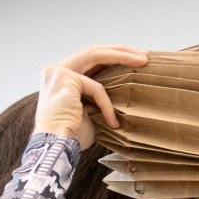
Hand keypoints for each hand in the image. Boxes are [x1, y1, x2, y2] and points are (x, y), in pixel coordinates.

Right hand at [33, 45, 147, 148]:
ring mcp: (58, 71)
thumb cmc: (72, 136)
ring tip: (143, 60)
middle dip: (120, 50)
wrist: (55, 148)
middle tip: (144, 55)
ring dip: (122, 56)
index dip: (111, 57)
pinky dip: (106, 104)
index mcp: (59, 77)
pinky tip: (112, 121)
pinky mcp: (64, 78)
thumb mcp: (88, 109)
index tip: (134, 59)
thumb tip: (121, 88)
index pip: (89, 59)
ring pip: (95, 55)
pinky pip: (96, 87)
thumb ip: (97, 95)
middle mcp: (54, 70)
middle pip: (92, 50)